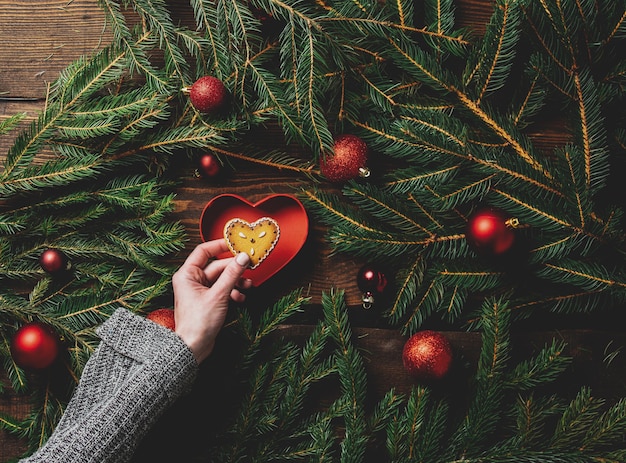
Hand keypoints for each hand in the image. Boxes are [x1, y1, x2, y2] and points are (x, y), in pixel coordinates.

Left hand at [172, 239, 250, 362]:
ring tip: (247, 285)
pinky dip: (233, 292)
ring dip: (236, 281)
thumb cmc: (197, 323)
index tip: (235, 244)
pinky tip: (240, 298)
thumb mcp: (218, 295)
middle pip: (217, 266)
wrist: (193, 347)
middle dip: (234, 268)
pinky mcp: (208, 301)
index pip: (204, 251)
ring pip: (222, 279)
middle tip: (250, 266)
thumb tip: (243, 257)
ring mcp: (201, 291)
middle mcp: (192, 281)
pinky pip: (223, 290)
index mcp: (187, 274)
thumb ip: (232, 274)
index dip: (220, 245)